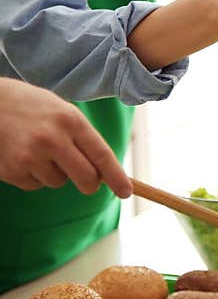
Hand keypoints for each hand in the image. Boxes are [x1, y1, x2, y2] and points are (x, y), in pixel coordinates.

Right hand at [0, 79, 131, 197]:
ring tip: (39, 151)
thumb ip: (83, 138)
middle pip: (86, 178)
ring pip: (58, 183)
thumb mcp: (64, 111)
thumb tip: (103, 171)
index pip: (102, 155)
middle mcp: (52, 139)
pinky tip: (23, 155)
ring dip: (55, 174)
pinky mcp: (10, 170)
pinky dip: (33, 176)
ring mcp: (30, 156)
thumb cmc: (32, 106)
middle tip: (88, 180)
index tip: (125, 191)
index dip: (116, 177)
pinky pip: (34, 185)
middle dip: (90, 183)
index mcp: (71, 121)